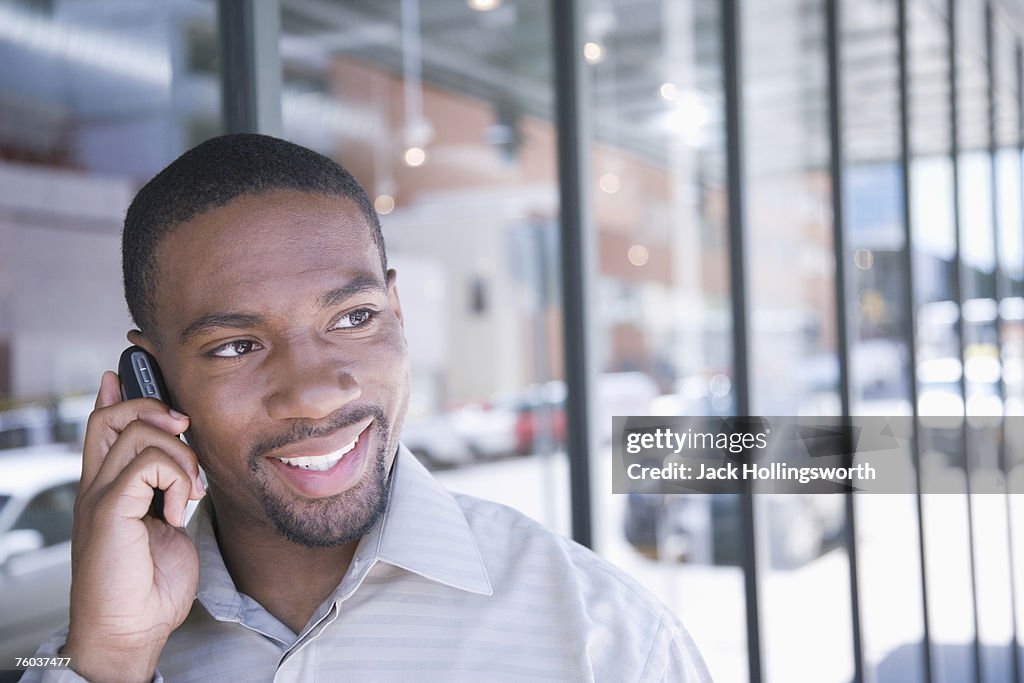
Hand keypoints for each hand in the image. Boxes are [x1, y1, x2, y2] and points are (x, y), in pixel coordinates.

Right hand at [63, 371, 204, 681]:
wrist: (130, 631)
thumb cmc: (149, 587)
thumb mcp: (166, 528)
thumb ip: (169, 494)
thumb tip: (187, 470)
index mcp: (108, 489)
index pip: (101, 427)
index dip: (116, 395)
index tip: (128, 373)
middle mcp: (97, 487)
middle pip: (112, 416)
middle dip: (153, 406)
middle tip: (184, 428)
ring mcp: (99, 497)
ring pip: (139, 434)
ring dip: (181, 457)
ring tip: (189, 494)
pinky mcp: (109, 510)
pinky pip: (148, 465)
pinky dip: (176, 481)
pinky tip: (179, 511)